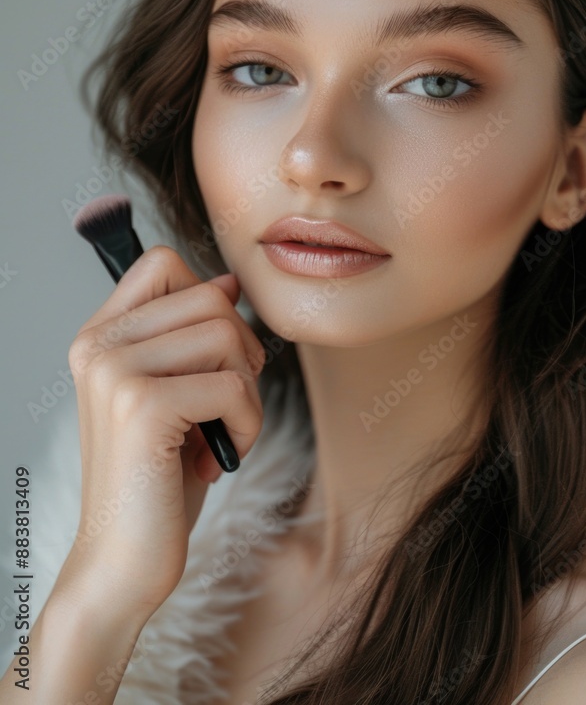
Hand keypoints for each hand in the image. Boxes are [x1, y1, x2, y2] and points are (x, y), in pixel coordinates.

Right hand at [61, 246, 265, 620]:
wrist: (122, 562)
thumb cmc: (156, 478)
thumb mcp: (174, 393)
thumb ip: (188, 336)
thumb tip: (229, 283)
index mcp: (100, 336)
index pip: (164, 262)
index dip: (208, 297)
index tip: (213, 357)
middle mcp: (99, 345)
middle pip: (211, 298)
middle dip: (241, 353)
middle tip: (224, 406)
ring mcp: (116, 371)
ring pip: (227, 334)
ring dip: (246, 392)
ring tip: (219, 434)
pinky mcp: (143, 406)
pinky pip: (234, 385)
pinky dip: (247, 425)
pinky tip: (218, 458)